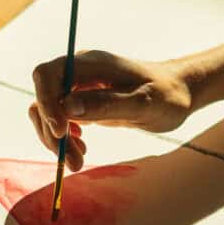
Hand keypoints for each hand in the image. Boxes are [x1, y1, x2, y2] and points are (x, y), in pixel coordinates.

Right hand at [29, 51, 193, 170]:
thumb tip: (68, 107)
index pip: (46, 74)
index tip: (61, 132)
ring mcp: (80, 87)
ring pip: (49, 111)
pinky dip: (64, 138)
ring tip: (76, 160)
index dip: (45, 102)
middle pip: (44, 96)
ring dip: (56, 139)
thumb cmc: (167, 95)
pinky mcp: (84, 102)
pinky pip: (60, 119)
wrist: (179, 92)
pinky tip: (80, 148)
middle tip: (71, 160)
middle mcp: (80, 72)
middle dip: (51, 129)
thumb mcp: (142, 102)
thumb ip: (106, 104)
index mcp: (91, 64)